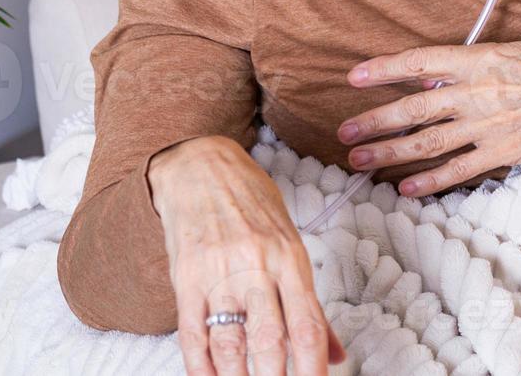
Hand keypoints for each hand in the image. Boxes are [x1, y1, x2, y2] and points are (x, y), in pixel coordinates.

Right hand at [148, 136, 345, 375]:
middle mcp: (257, 265)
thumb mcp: (289, 241)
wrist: (200, 165)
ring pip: (230, 342)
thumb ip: (309, 303)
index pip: (307, 324)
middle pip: (269, 339)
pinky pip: (192, 332)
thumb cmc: (252, 203)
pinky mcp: (185, 277)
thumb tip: (335, 353)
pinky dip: (200, 367)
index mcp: (289, 257)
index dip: (314, 367)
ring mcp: (218, 272)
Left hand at [338, 41, 520, 196]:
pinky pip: (459, 170)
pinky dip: (430, 181)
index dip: (383, 69)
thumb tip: (434, 81)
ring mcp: (489, 125)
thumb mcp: (513, 52)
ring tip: (360, 161)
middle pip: (412, 109)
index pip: (418, 62)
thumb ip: (472, 67)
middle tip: (344, 132)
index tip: (355, 76)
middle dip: (374, 121)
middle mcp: (477, 92)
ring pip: (427, 142)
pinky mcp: (505, 152)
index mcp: (479, 59)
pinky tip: (406, 189)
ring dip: (390, 153)